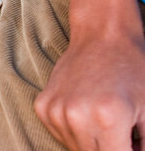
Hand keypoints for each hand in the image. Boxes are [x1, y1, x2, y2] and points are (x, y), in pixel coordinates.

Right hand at [34, 31, 144, 149]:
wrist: (101, 38)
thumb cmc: (132, 71)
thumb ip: (144, 145)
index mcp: (109, 117)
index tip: (130, 144)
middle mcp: (77, 115)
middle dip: (111, 148)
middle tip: (121, 133)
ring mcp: (56, 110)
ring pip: (76, 149)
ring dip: (92, 144)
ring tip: (103, 121)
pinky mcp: (43, 106)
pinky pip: (59, 134)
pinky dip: (74, 132)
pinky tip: (85, 113)